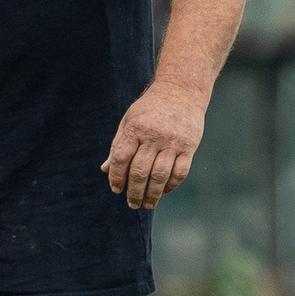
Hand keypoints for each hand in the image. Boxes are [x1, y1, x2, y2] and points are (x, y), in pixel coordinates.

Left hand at [102, 81, 205, 209]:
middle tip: (132, 203)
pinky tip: (163, 192)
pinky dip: (171, 186)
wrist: (181, 90)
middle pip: (141, 171)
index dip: (116, 177)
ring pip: (160, 176)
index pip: (122, 158)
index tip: (116, 189)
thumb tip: (105, 169)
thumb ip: (118, 145)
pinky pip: (180, 172)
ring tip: (147, 204)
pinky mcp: (189, 146)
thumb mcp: (129, 120)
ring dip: (152, 194)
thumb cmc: (150, 108)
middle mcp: (154, 136)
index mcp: (135, 129)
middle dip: (134, 192)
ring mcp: (173, 142)